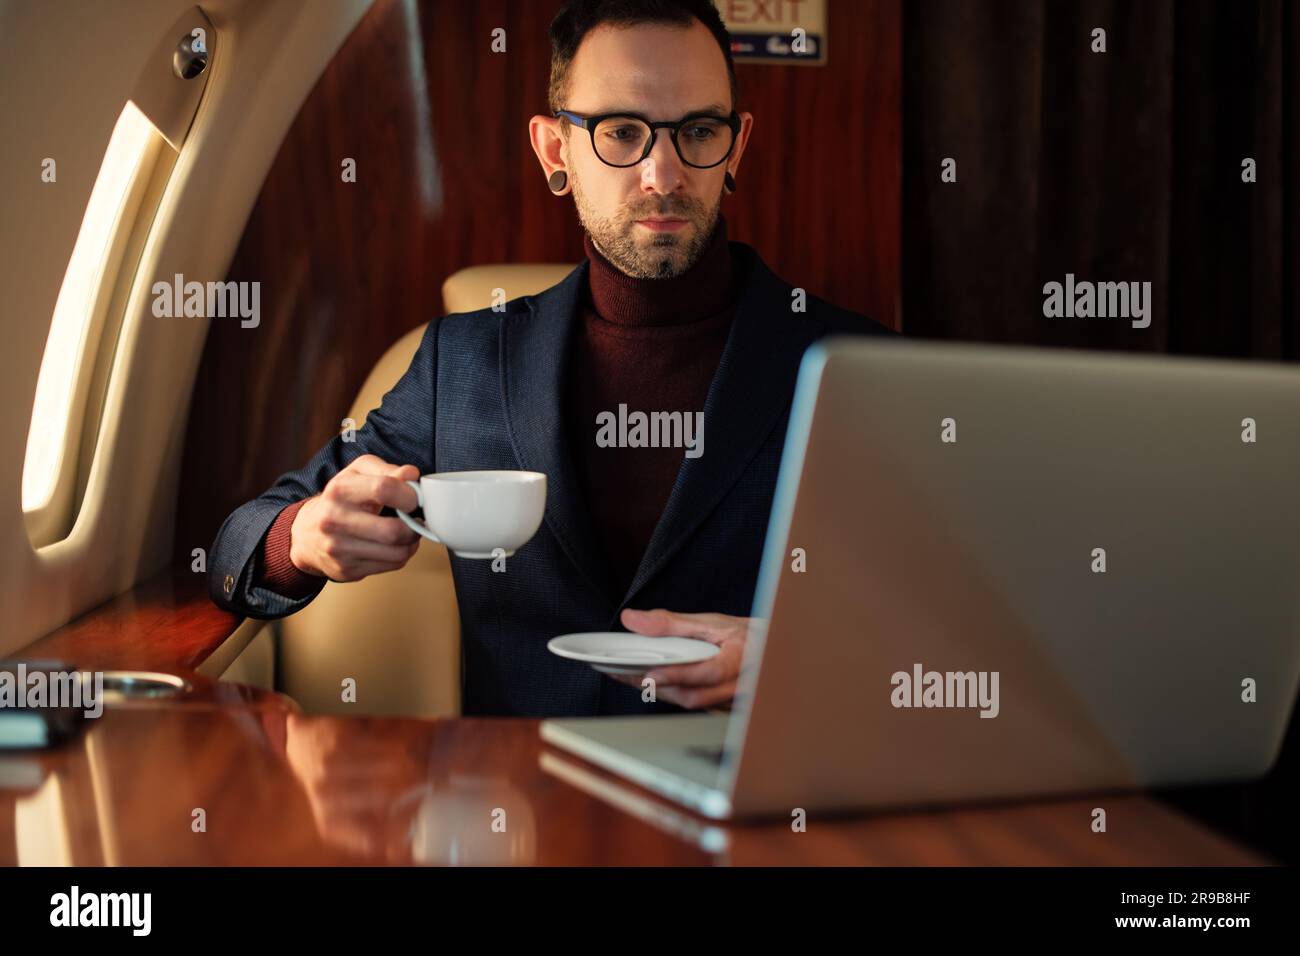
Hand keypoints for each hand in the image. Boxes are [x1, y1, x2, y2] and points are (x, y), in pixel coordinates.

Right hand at [289, 454, 421, 581]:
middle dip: (415, 526)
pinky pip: (391, 565)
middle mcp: (335, 520)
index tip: (416, 499)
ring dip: (412, 543)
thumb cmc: (340, 499)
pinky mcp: (347, 569)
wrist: (306, 534)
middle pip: (393, 530)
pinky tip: (395, 545)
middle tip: (417, 519)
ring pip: (397, 552)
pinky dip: (402, 554)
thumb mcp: (358, 474)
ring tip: (408, 532)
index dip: (409, 495)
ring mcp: (339, 548)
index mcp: (340, 490)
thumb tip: (412, 475)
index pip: (384, 489)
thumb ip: (388, 470)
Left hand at [609, 608, 753, 710]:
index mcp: (739, 660)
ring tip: (630, 676)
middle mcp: (737, 686)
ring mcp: (731, 703)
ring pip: (691, 703)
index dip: (678, 675)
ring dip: (659, 691)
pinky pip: (693, 706)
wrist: (771, 651)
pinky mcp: (722, 710)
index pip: (707, 672)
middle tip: (624, 674)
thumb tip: (635, 620)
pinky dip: (671, 695)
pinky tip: (653, 684)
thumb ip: (671, 623)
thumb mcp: (711, 622)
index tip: (650, 673)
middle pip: (693, 694)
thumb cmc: (744, 636)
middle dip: (656, 686)